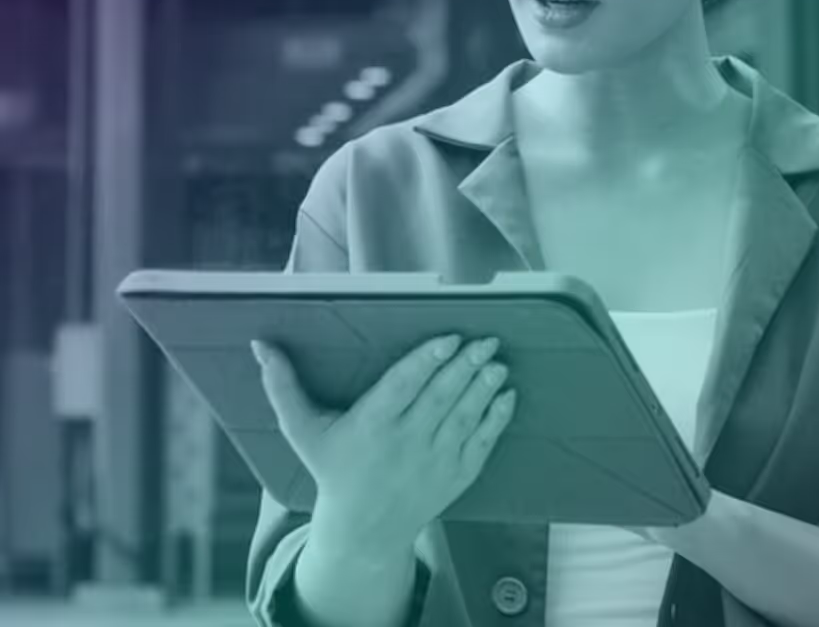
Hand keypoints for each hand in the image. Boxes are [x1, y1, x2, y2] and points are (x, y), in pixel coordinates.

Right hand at [251, 334, 516, 551]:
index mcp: (371, 426)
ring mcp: (435, 461)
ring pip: (465, 415)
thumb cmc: (333, 468)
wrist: (364, 529)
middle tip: (486, 340)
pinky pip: (482, 442)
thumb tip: (260, 345)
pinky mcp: (457, 475)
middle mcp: (406, 443)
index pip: (403, 386)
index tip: (448, 338)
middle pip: (441, 397)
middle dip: (467, 366)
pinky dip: (497, 417)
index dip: (427, 361)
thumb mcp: (303, 430)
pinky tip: (507, 393)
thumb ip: (282, 387)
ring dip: (485, 386)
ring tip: (498, 360)